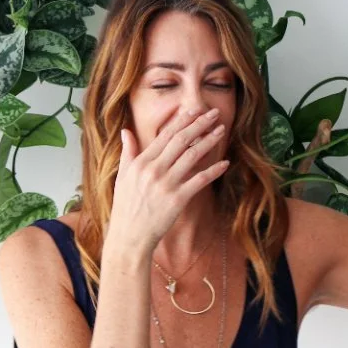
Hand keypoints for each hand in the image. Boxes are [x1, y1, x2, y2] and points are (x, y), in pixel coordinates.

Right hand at [104, 108, 228, 259]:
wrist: (130, 236)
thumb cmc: (126, 207)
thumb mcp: (122, 176)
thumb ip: (127, 152)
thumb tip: (126, 131)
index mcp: (141, 162)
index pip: (165, 134)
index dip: (182, 120)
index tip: (195, 110)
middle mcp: (154, 169)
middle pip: (181, 140)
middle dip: (200, 123)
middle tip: (214, 113)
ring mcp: (166, 184)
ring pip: (193, 155)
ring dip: (209, 141)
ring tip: (221, 130)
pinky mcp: (177, 199)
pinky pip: (200, 180)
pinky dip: (213, 170)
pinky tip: (225, 163)